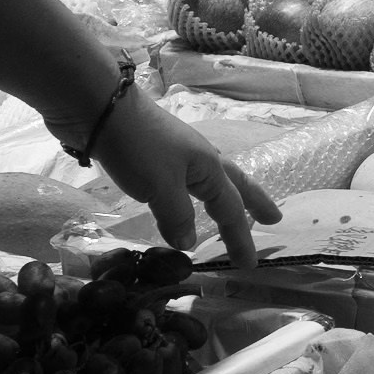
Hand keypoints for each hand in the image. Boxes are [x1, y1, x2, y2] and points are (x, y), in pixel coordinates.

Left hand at [86, 91, 281, 264]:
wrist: (99, 108)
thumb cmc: (137, 146)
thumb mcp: (160, 186)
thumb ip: (177, 216)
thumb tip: (189, 244)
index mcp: (208, 167)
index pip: (231, 210)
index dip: (240, 238)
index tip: (249, 264)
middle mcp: (199, 160)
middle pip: (235, 186)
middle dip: (255, 203)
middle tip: (273, 219)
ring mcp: (177, 154)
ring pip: (210, 182)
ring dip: (226, 196)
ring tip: (233, 207)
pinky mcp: (153, 154)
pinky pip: (184, 181)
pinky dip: (193, 194)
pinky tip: (183, 195)